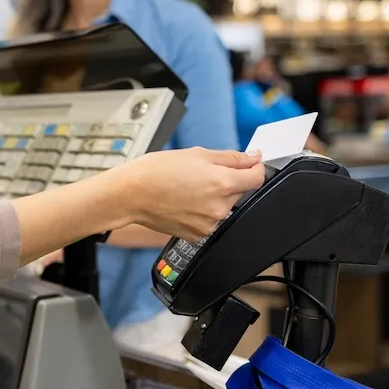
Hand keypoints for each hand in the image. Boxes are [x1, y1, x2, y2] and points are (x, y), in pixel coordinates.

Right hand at [120, 148, 265, 241]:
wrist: (131, 194)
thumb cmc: (156, 171)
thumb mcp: (197, 154)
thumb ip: (231, 157)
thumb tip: (254, 157)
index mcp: (223, 183)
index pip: (257, 177)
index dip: (254, 167)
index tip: (248, 164)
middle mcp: (220, 207)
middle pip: (239, 192)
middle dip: (228, 181)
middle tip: (201, 174)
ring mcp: (209, 224)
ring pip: (224, 207)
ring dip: (214, 197)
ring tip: (189, 189)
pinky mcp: (198, 234)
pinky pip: (210, 220)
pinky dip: (202, 211)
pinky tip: (184, 202)